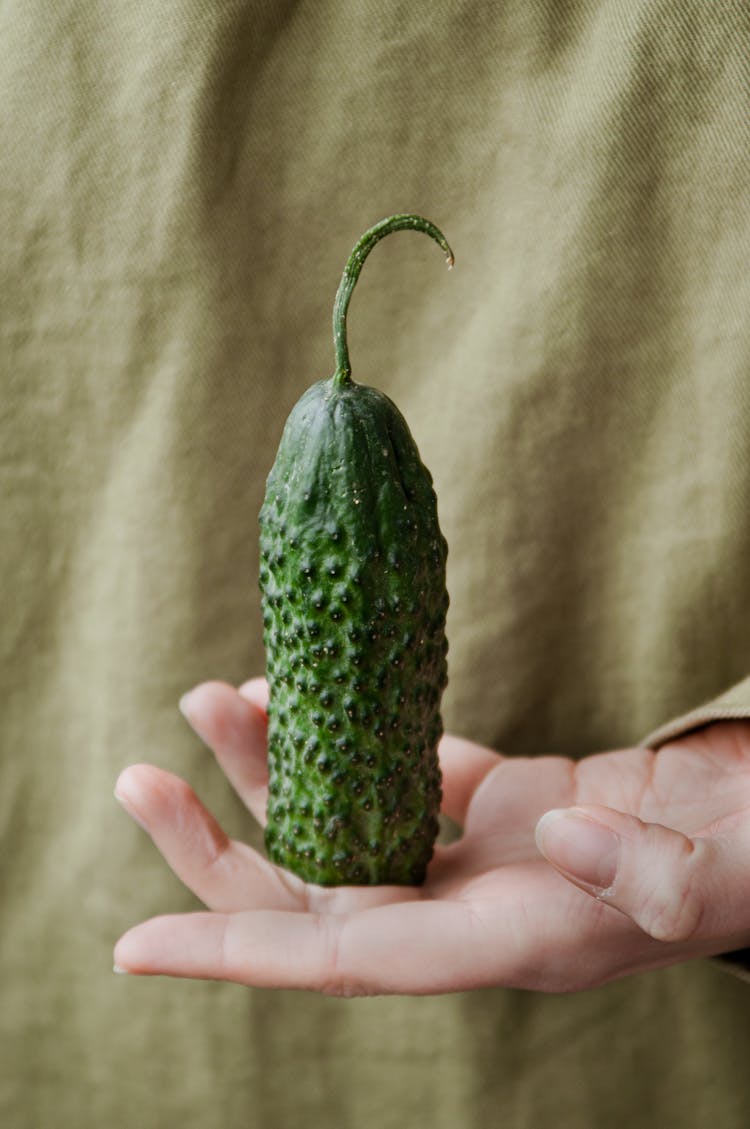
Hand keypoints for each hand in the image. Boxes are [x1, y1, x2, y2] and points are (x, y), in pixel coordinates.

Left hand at [114, 680, 749, 994]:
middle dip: (219, 844)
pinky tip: (306, 694)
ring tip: (211, 698)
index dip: (238, 953)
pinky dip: (349, 736)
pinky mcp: (497, 801)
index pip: (346, 959)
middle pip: (314, 892)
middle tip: (141, 775)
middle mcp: (470, 906)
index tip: (136, 947)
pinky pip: (402, 774)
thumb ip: (641, 871)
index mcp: (505, 939)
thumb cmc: (749, 865)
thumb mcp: (713, 875)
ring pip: (345, 825)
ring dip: (274, 769)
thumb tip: (557, 830)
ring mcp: (477, 855)